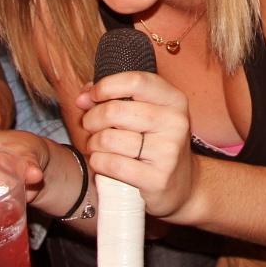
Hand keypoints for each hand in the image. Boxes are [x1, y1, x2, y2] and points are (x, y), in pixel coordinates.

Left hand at [76, 71, 194, 220]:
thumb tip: (83, 97)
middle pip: (115, 111)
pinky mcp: (158, 178)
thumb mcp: (145, 113)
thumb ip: (115, 98)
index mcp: (174, 100)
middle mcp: (175, 122)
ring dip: (94, 143)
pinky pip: (112, 164)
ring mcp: (168, 151)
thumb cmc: (155, 143)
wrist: (182, 184)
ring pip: (109, 138)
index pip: (136, 81)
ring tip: (97, 146)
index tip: (92, 96)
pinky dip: (98, 162)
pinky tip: (102, 162)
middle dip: (92, 119)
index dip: (106, 86)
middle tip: (90, 127)